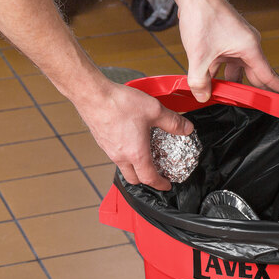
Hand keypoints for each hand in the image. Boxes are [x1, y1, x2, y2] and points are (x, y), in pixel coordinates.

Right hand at [74, 81, 192, 190]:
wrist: (91, 93)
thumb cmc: (119, 103)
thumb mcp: (155, 111)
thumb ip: (173, 122)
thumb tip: (186, 128)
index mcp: (136, 155)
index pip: (149, 179)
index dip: (160, 184)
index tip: (167, 185)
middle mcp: (121, 156)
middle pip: (134, 179)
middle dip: (146, 180)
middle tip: (156, 175)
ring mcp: (108, 150)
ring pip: (123, 167)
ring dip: (135, 168)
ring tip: (144, 157)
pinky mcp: (101, 141)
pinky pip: (115, 156)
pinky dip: (125, 156)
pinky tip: (130, 141)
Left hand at [177, 0, 278, 101]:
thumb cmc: (202, 15)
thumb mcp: (199, 56)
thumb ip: (200, 81)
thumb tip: (203, 97)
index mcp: (250, 49)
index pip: (270, 76)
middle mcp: (248, 46)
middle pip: (256, 77)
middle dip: (255, 93)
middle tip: (259, 110)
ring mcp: (238, 44)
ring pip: (239, 72)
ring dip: (232, 84)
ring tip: (227, 98)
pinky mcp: (227, 42)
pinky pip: (228, 64)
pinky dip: (221, 73)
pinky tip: (211, 82)